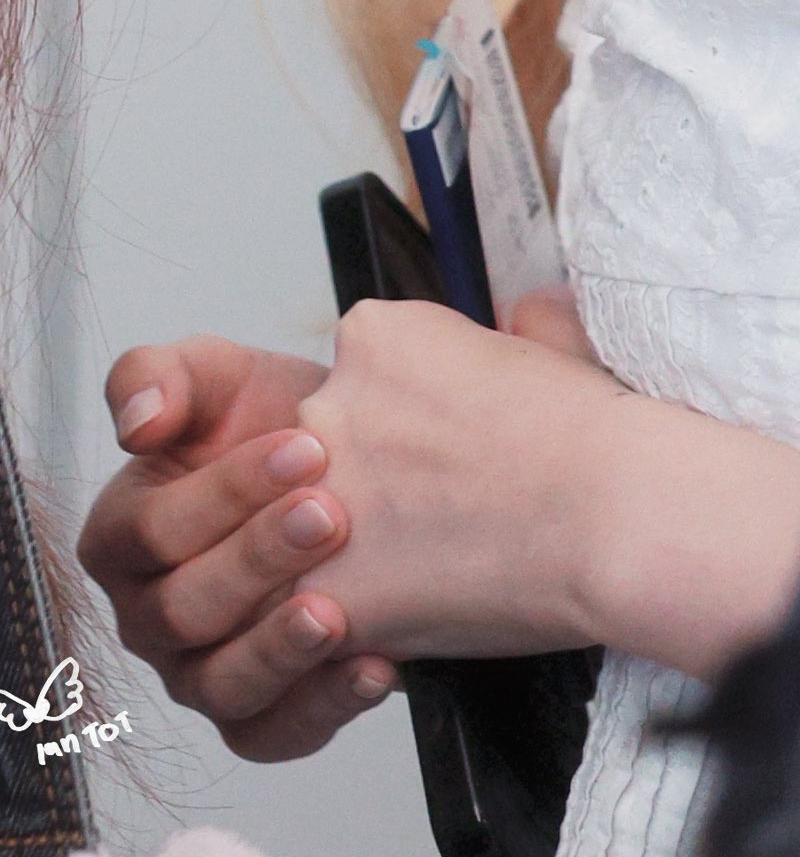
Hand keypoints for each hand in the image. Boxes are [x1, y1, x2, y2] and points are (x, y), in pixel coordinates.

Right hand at [78, 335, 392, 758]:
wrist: (362, 482)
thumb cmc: (277, 430)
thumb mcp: (217, 377)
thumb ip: (159, 376)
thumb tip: (135, 426)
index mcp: (119, 537)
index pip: (149, 531)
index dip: (223, 494)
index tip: (304, 450)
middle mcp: (145, 616)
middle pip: (182, 610)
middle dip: (259, 561)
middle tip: (332, 516)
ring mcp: (196, 674)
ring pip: (221, 685)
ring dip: (280, 649)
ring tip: (339, 609)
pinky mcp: (256, 720)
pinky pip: (274, 735)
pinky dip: (323, 707)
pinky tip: (374, 666)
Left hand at [283, 291, 624, 664]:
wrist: (625, 519)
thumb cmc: (604, 444)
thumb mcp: (553, 345)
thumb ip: (518, 327)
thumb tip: (529, 311)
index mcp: (372, 340)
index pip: (361, 380)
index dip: (411, 427)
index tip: (457, 452)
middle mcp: (327, 406)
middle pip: (325, 449)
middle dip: (377, 486)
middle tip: (450, 518)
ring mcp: (318, 496)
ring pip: (309, 533)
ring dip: (366, 555)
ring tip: (442, 573)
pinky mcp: (332, 582)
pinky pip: (321, 611)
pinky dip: (366, 622)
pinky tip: (423, 620)